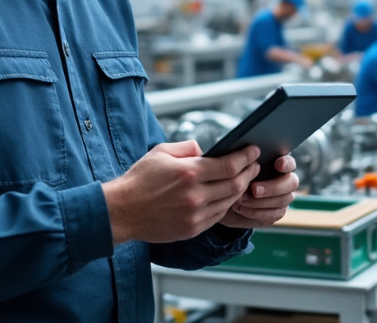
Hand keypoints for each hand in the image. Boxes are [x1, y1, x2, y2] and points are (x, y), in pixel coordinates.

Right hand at [103, 141, 258, 243]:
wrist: (121, 211)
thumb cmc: (139, 179)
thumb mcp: (161, 152)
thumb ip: (188, 148)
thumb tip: (208, 150)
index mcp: (189, 172)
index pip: (230, 165)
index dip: (247, 157)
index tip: (254, 151)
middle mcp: (195, 195)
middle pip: (236, 184)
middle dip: (250, 172)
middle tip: (255, 164)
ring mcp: (195, 215)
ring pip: (229, 201)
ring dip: (241, 190)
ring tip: (245, 179)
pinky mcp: (192, 229)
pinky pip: (218, 216)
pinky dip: (227, 205)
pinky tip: (228, 196)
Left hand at [219, 155, 298, 228]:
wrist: (226, 199)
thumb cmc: (233, 178)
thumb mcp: (237, 169)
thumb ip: (246, 165)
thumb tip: (246, 161)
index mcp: (279, 165)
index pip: (290, 163)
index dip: (286, 163)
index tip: (277, 164)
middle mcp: (286, 181)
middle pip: (291, 183)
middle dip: (272, 187)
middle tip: (254, 189)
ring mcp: (283, 198)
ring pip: (282, 201)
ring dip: (260, 202)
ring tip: (241, 200)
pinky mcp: (276, 213)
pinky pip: (272, 215)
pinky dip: (255, 212)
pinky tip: (241, 209)